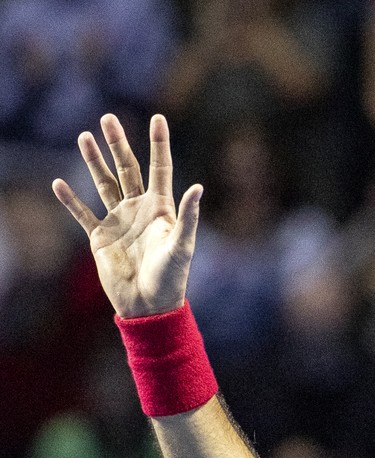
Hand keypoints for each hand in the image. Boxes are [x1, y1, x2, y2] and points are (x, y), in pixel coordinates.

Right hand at [52, 114, 202, 318]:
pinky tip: (58, 183)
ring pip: (103, 183)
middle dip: (117, 143)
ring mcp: (118, 221)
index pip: (160, 168)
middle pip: (127, 168)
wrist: (149, 305)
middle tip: (107, 118)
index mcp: (161, 208)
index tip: (158, 118)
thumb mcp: (183, 246)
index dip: (159, 144)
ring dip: (93, 161)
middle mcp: (138, 209)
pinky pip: (82, 214)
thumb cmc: (172, 278)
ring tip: (84, 137)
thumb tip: (198, 187)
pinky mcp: (100, 237)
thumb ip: (188, 216)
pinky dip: (70, 200)